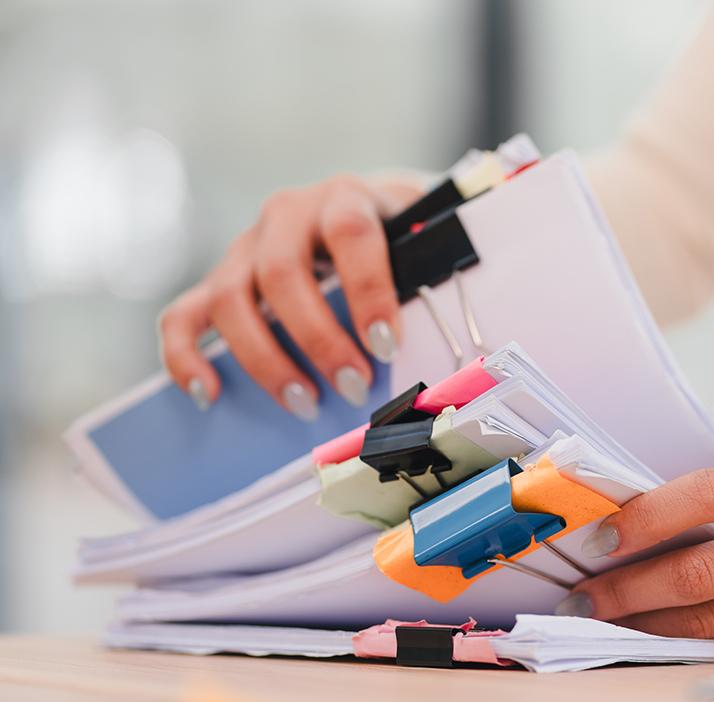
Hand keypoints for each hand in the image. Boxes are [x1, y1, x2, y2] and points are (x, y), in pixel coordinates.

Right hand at [158, 174, 423, 418]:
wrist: (372, 211)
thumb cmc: (401, 239)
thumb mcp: (422, 241)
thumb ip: (429, 273)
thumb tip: (444, 339)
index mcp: (345, 198)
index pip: (351, 234)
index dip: (367, 291)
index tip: (386, 346)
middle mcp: (288, 215)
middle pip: (283, 273)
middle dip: (318, 339)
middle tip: (354, 388)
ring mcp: (246, 247)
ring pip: (231, 298)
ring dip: (265, 359)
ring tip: (305, 404)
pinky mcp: (217, 280)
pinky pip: (183, 315)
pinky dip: (185, 356)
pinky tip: (209, 395)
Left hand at [558, 454, 713, 656]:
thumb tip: (652, 524)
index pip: (709, 492)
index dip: (646, 516)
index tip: (602, 535)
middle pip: (702, 570)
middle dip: (629, 588)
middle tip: (587, 596)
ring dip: (655, 621)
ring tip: (617, 617)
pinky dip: (709, 638)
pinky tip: (676, 632)